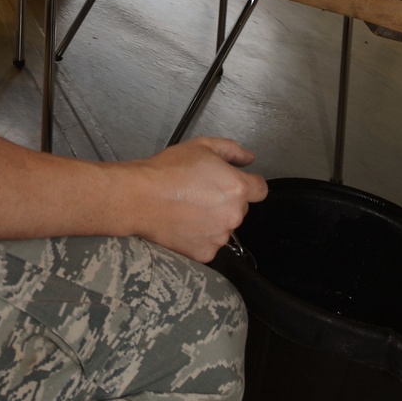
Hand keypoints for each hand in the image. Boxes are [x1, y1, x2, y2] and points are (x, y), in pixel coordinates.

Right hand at [128, 136, 267, 261]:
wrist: (141, 198)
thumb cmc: (169, 171)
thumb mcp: (203, 146)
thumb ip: (232, 151)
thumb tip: (249, 159)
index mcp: (237, 188)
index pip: (260, 190)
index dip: (249, 184)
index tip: (234, 184)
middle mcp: (233, 216)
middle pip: (240, 208)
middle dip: (226, 201)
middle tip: (201, 192)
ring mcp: (219, 238)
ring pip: (225, 227)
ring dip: (214, 220)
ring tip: (189, 208)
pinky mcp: (205, 254)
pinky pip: (210, 244)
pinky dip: (200, 237)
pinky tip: (184, 224)